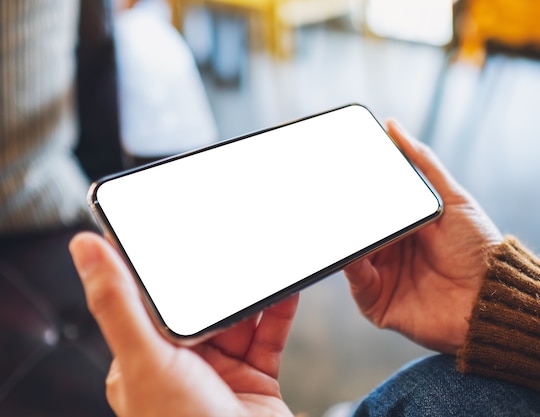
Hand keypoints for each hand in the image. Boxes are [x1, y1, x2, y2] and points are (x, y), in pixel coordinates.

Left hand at [69, 232, 297, 416]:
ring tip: (261, 257)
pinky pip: (269, 333)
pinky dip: (279, 309)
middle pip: (200, 306)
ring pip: (237, 317)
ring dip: (249, 290)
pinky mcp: (256, 377)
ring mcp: (222, 371)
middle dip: (215, 276)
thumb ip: (117, 304)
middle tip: (227, 237)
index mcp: (144, 359)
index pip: (150, 301)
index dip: (162, 266)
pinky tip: (286, 287)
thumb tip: (83, 247)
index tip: (172, 230)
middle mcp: (183, 365)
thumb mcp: (144, 360)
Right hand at [344, 120, 502, 354]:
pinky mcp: (378, 304)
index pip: (371, 207)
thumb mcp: (452, 198)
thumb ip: (423, 162)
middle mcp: (389, 252)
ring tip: (340, 220)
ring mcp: (382, 278)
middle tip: (332, 194)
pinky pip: (357, 283)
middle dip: (346, 214)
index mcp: (403, 228)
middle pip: (358, 229)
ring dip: (347, 238)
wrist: (493, 299)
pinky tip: (353, 251)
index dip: (357, 192)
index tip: (341, 172)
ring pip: (352, 253)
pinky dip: (352, 266)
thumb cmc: (479, 249)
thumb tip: (393, 125)